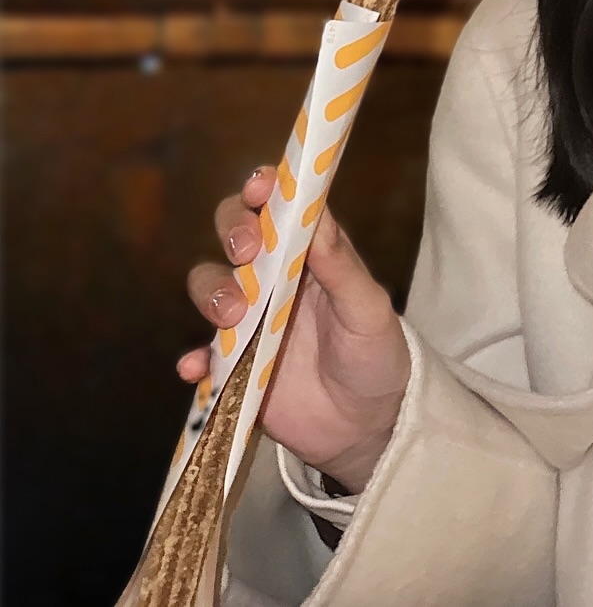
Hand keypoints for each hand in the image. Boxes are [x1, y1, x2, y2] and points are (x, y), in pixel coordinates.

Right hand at [179, 167, 410, 492]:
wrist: (367, 427)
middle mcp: (274, 279)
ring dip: (211, 292)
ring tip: (233, 316)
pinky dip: (194, 359)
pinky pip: (201, 357)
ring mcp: (249, 322)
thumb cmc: (375, 354)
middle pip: (234, 236)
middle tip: (247, 254)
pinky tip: (198, 368)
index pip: (279, 208)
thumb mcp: (368, 308)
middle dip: (231, 232)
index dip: (265, 190)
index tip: (259, 188)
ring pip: (210, 287)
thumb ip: (341, 266)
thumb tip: (316, 216)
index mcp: (310, 255)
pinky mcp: (233, 367)